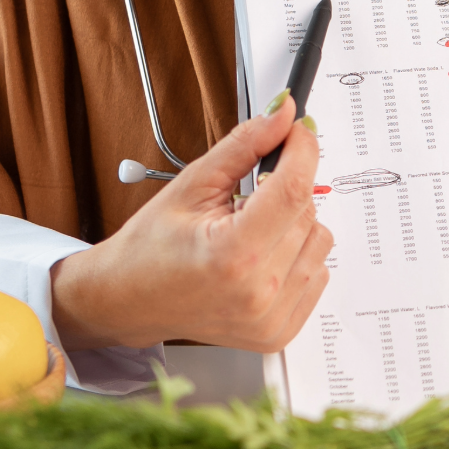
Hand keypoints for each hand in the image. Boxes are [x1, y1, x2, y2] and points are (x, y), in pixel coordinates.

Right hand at [51, 97, 331, 351]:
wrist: (129, 301)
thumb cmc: (150, 248)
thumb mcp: (193, 184)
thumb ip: (245, 145)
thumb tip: (283, 114)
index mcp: (233, 255)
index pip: (294, 189)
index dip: (302, 151)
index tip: (297, 134)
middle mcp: (257, 293)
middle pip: (308, 212)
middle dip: (283, 192)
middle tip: (243, 202)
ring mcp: (270, 318)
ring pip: (319, 240)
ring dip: (292, 226)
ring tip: (249, 235)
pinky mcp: (279, 333)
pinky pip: (318, 273)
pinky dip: (295, 257)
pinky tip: (259, 260)